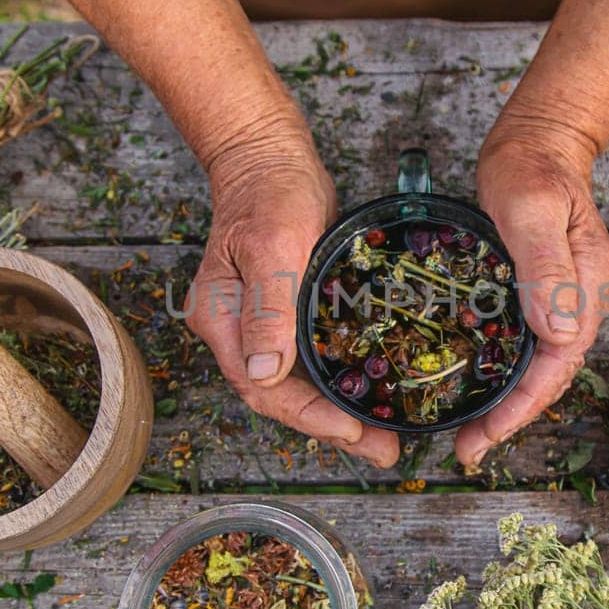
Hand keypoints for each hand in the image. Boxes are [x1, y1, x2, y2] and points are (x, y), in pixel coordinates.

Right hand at [184, 139, 400, 467]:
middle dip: (331, 428)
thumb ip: (269, 309)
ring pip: (296, 386)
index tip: (352, 431)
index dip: (309, 417)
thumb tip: (266, 371)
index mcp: (224, 321)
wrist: (267, 156)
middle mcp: (237, 331)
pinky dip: (338, 384)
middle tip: (384, 451)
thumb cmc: (268, 193)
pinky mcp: (285, 313)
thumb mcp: (274, 246)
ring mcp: (259, 324)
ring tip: (384, 437)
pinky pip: (309, 362)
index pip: (264, 388)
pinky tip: (370, 394)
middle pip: (281, 397)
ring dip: (337, 414)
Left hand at [457, 128, 608, 465]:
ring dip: (509, 403)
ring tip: (470, 435)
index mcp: (589, 285)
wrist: (540, 140)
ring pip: (541, 366)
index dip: (523, 405)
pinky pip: (528, 345)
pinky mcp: (546, 293)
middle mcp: (585, 300)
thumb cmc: (532, 165)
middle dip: (513, 417)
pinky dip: (505, 374)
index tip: (486, 435)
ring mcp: (568, 298)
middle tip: (467, 450)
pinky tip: (478, 388)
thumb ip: (544, 267)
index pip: (559, 362)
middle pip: (553, 375)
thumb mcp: (531, 208)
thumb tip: (558, 334)